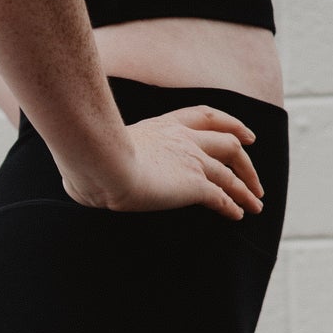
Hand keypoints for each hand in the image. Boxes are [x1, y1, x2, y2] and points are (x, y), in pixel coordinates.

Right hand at [59, 104, 263, 220]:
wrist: (102, 162)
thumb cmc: (90, 156)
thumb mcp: (100, 149)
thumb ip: (101, 157)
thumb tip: (76, 181)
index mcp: (165, 124)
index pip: (206, 117)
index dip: (231, 124)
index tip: (244, 134)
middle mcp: (185, 139)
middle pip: (229, 143)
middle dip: (246, 161)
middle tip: (256, 178)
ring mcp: (192, 161)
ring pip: (232, 172)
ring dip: (247, 189)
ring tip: (257, 204)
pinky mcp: (194, 185)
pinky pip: (222, 196)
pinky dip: (234, 205)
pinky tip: (239, 215)